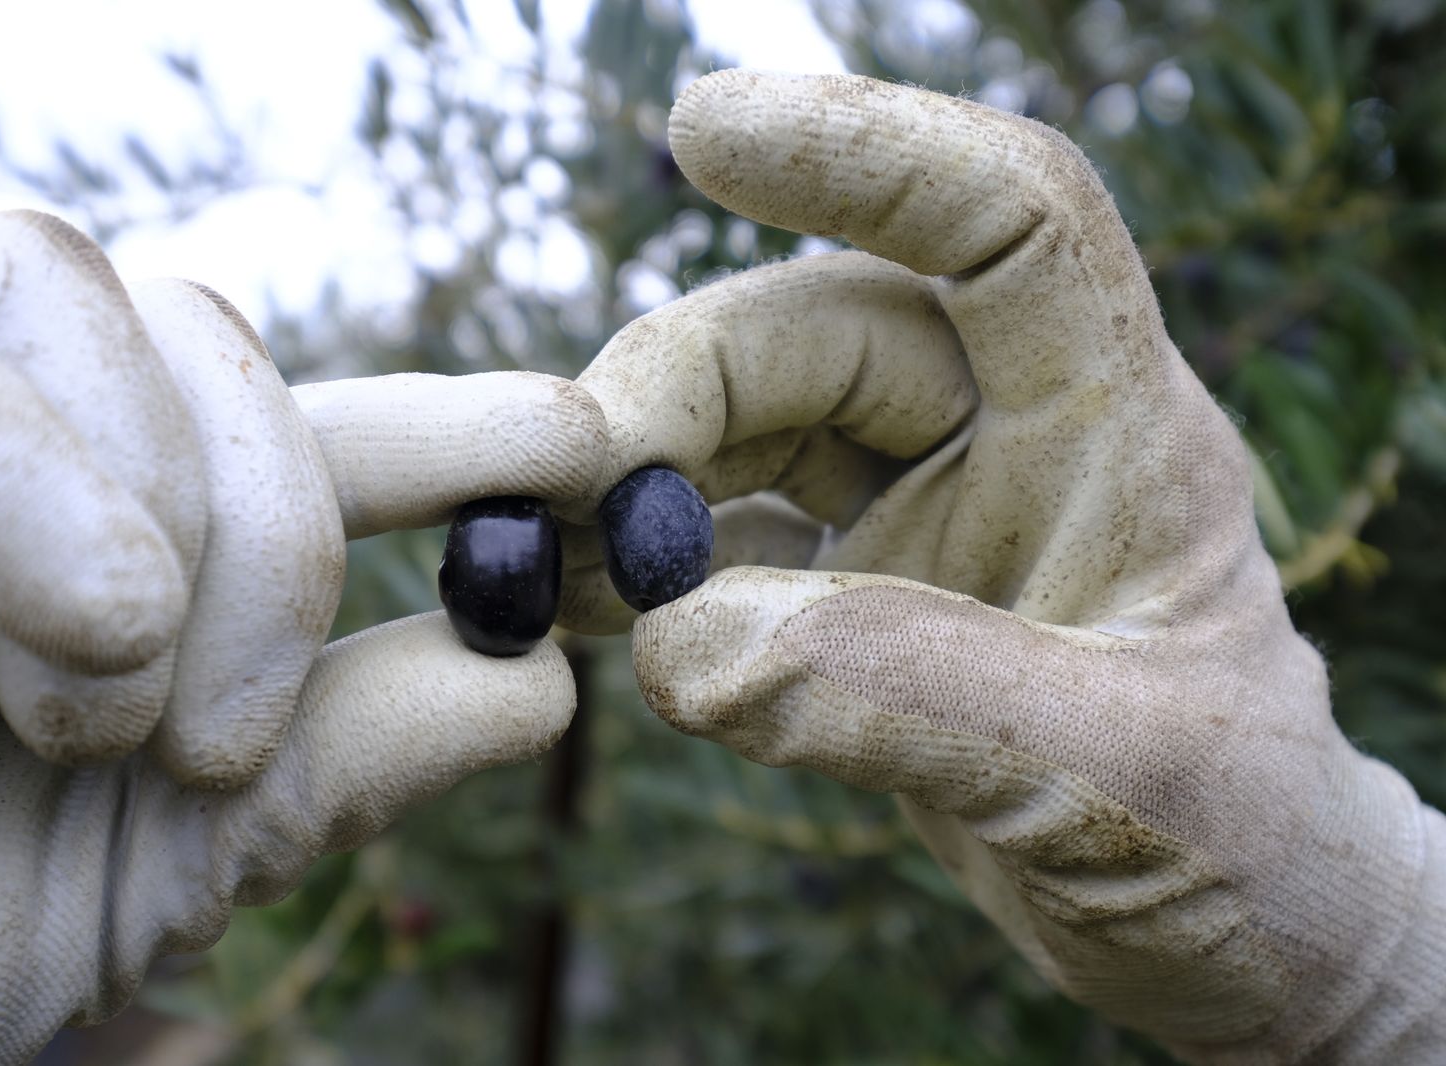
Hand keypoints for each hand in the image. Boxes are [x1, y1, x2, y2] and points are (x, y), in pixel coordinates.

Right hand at [0, 211, 599, 1063]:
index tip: (587, 457)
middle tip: (222, 742)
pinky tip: (88, 629)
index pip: (289, 430)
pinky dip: (14, 469)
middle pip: (204, 344)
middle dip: (279, 530)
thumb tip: (540, 679)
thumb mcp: (153, 868)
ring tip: (107, 712)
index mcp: (89, 535)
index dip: (448, 425)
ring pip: (76, 296)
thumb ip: (332, 770)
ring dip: (159, 509)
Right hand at [560, 71, 1445, 1059]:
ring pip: (752, 431)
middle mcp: (1011, 442)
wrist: (1235, 935)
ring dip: (643, 483)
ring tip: (550, 563)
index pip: (1007, 222)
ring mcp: (927, 518)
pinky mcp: (865, 600)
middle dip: (681, 389)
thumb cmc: (1236, 846)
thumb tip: (680, 645)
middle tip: (574, 484)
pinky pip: (727, 546)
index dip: (867, 153)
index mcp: (1115, 429)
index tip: (704, 125)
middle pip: (819, 335)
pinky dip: (646, 570)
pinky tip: (582, 610)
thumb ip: (901, 698)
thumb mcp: (1106, 776)